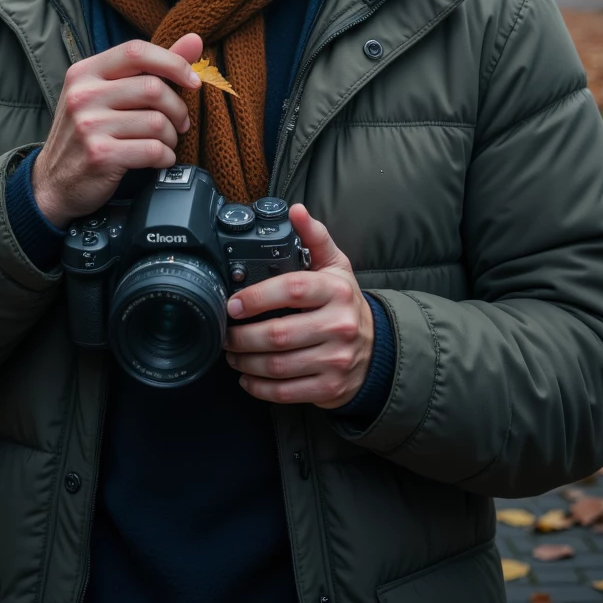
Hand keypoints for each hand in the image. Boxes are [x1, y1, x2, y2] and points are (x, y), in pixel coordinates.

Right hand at [32, 34, 203, 226]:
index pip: (136, 51)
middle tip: (180, 123)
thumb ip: (150, 66)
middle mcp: (83, 95)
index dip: (173, 62)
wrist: (53, 183)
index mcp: (85, 72)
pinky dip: (166, 157)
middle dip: (178, 108)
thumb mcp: (108, 93)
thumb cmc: (89, 132)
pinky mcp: (100, 155)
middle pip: (153, 88)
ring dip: (172, 136)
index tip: (192, 81)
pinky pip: (152, 150)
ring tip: (165, 142)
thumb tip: (195, 40)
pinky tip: (159, 159)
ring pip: (157, 122)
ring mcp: (88, 126)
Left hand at [224, 204, 374, 409]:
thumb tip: (296, 210)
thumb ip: (315, 237)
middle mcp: (339, 326)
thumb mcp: (337, 267)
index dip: (257, 297)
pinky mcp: (330, 388)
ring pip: (278, 366)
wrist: (377, 348)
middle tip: (225, 333)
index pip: (292, 290)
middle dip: (242, 336)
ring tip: (231, 353)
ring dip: (245, 362)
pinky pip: (286, 392)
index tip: (233, 304)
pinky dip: (259, 388)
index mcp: (336, 291)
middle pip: (279, 334)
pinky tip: (246, 377)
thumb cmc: (345, 303)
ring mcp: (335, 360)